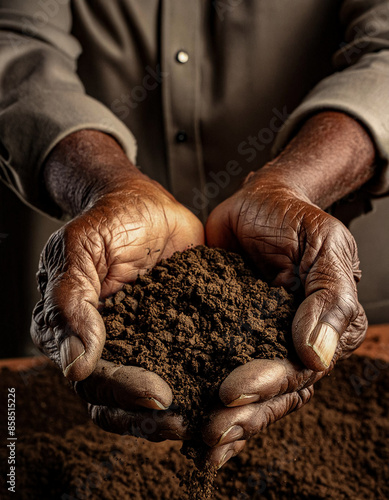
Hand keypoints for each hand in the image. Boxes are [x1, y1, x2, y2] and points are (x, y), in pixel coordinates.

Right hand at [31, 131, 203, 440]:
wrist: (144, 204)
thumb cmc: (108, 220)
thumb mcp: (81, 248)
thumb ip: (72, 300)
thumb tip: (74, 365)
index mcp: (74, 332)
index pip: (93, 381)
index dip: (123, 394)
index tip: (158, 397)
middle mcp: (107, 346)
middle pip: (121, 402)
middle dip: (152, 419)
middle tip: (189, 422)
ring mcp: (141, 343)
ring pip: (153, 396)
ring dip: (179, 413)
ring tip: (212, 421)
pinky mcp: (174, 334)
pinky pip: (186, 367)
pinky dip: (202, 387)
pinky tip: (226, 394)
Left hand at [203, 168, 366, 466]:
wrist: (257, 201)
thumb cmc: (294, 218)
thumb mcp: (324, 246)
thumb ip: (328, 297)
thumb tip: (318, 357)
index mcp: (323, 329)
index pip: (298, 370)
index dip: (267, 386)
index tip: (233, 394)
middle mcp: (290, 342)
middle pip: (270, 392)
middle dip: (242, 415)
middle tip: (210, 431)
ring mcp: (255, 340)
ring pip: (244, 391)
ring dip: (224, 419)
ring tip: (196, 439)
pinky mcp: (223, 332)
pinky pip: (214, 367)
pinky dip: (202, 396)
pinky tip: (186, 421)